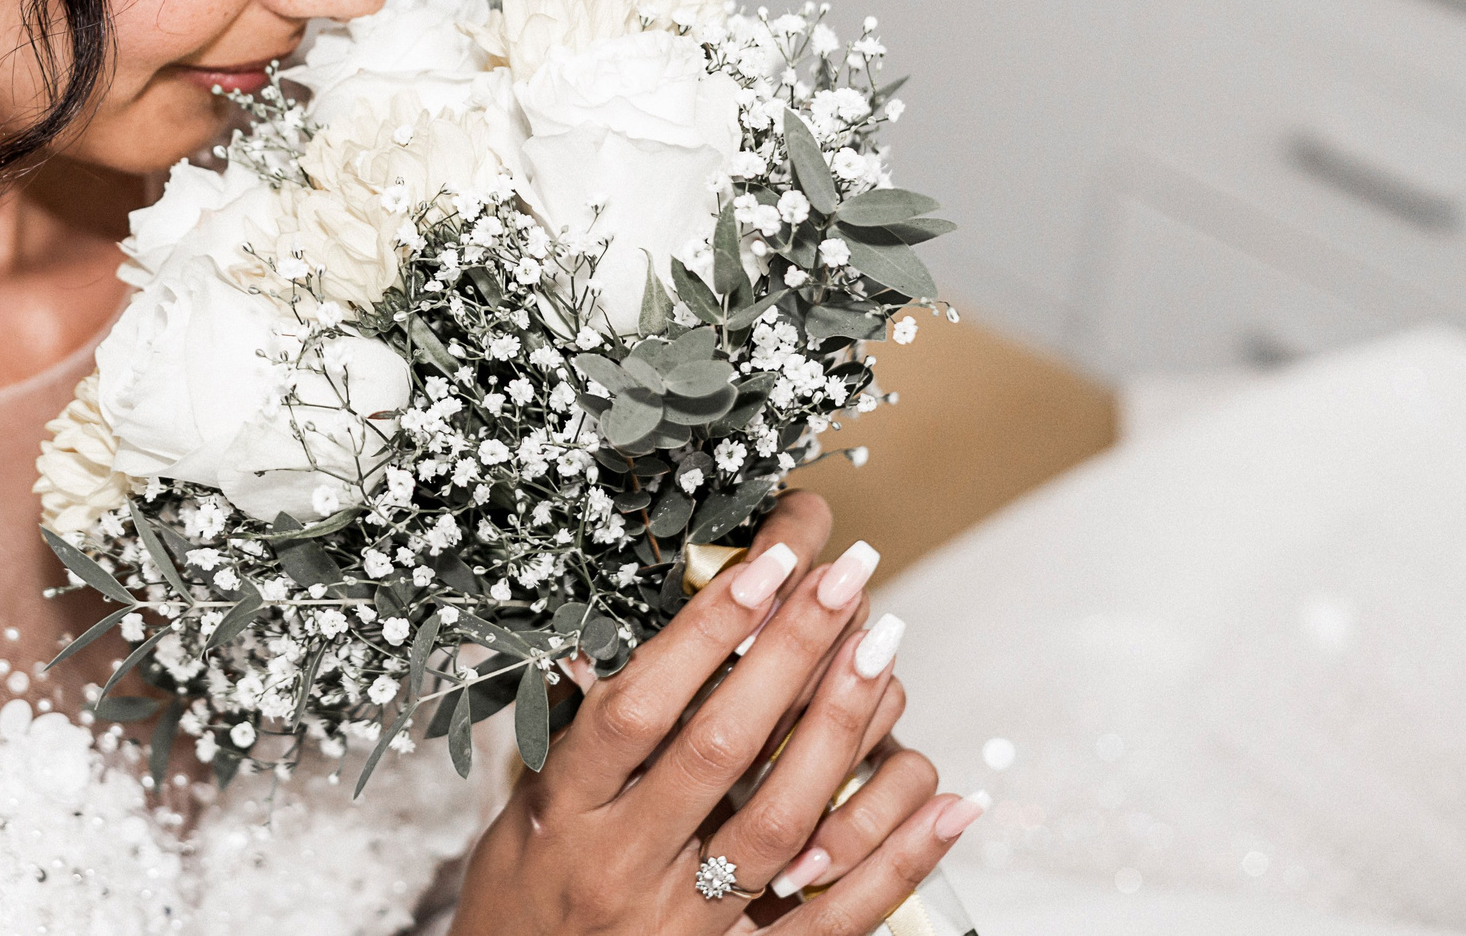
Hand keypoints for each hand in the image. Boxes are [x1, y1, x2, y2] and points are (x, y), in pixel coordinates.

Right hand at [452, 492, 982, 933]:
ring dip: (843, 729)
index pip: (637, 709)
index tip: (764, 565)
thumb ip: (576, 731)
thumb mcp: (519, 809)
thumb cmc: (520, 901)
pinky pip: (835, 920)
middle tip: (844, 578)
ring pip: (781, 822)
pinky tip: (945, 799)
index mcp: (562, 815)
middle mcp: (624, 866)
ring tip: (883, 648)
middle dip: (790, 651)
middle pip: (720, 749)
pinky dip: (899, 857)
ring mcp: (686, 926)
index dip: (704, 633)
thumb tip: (624, 632)